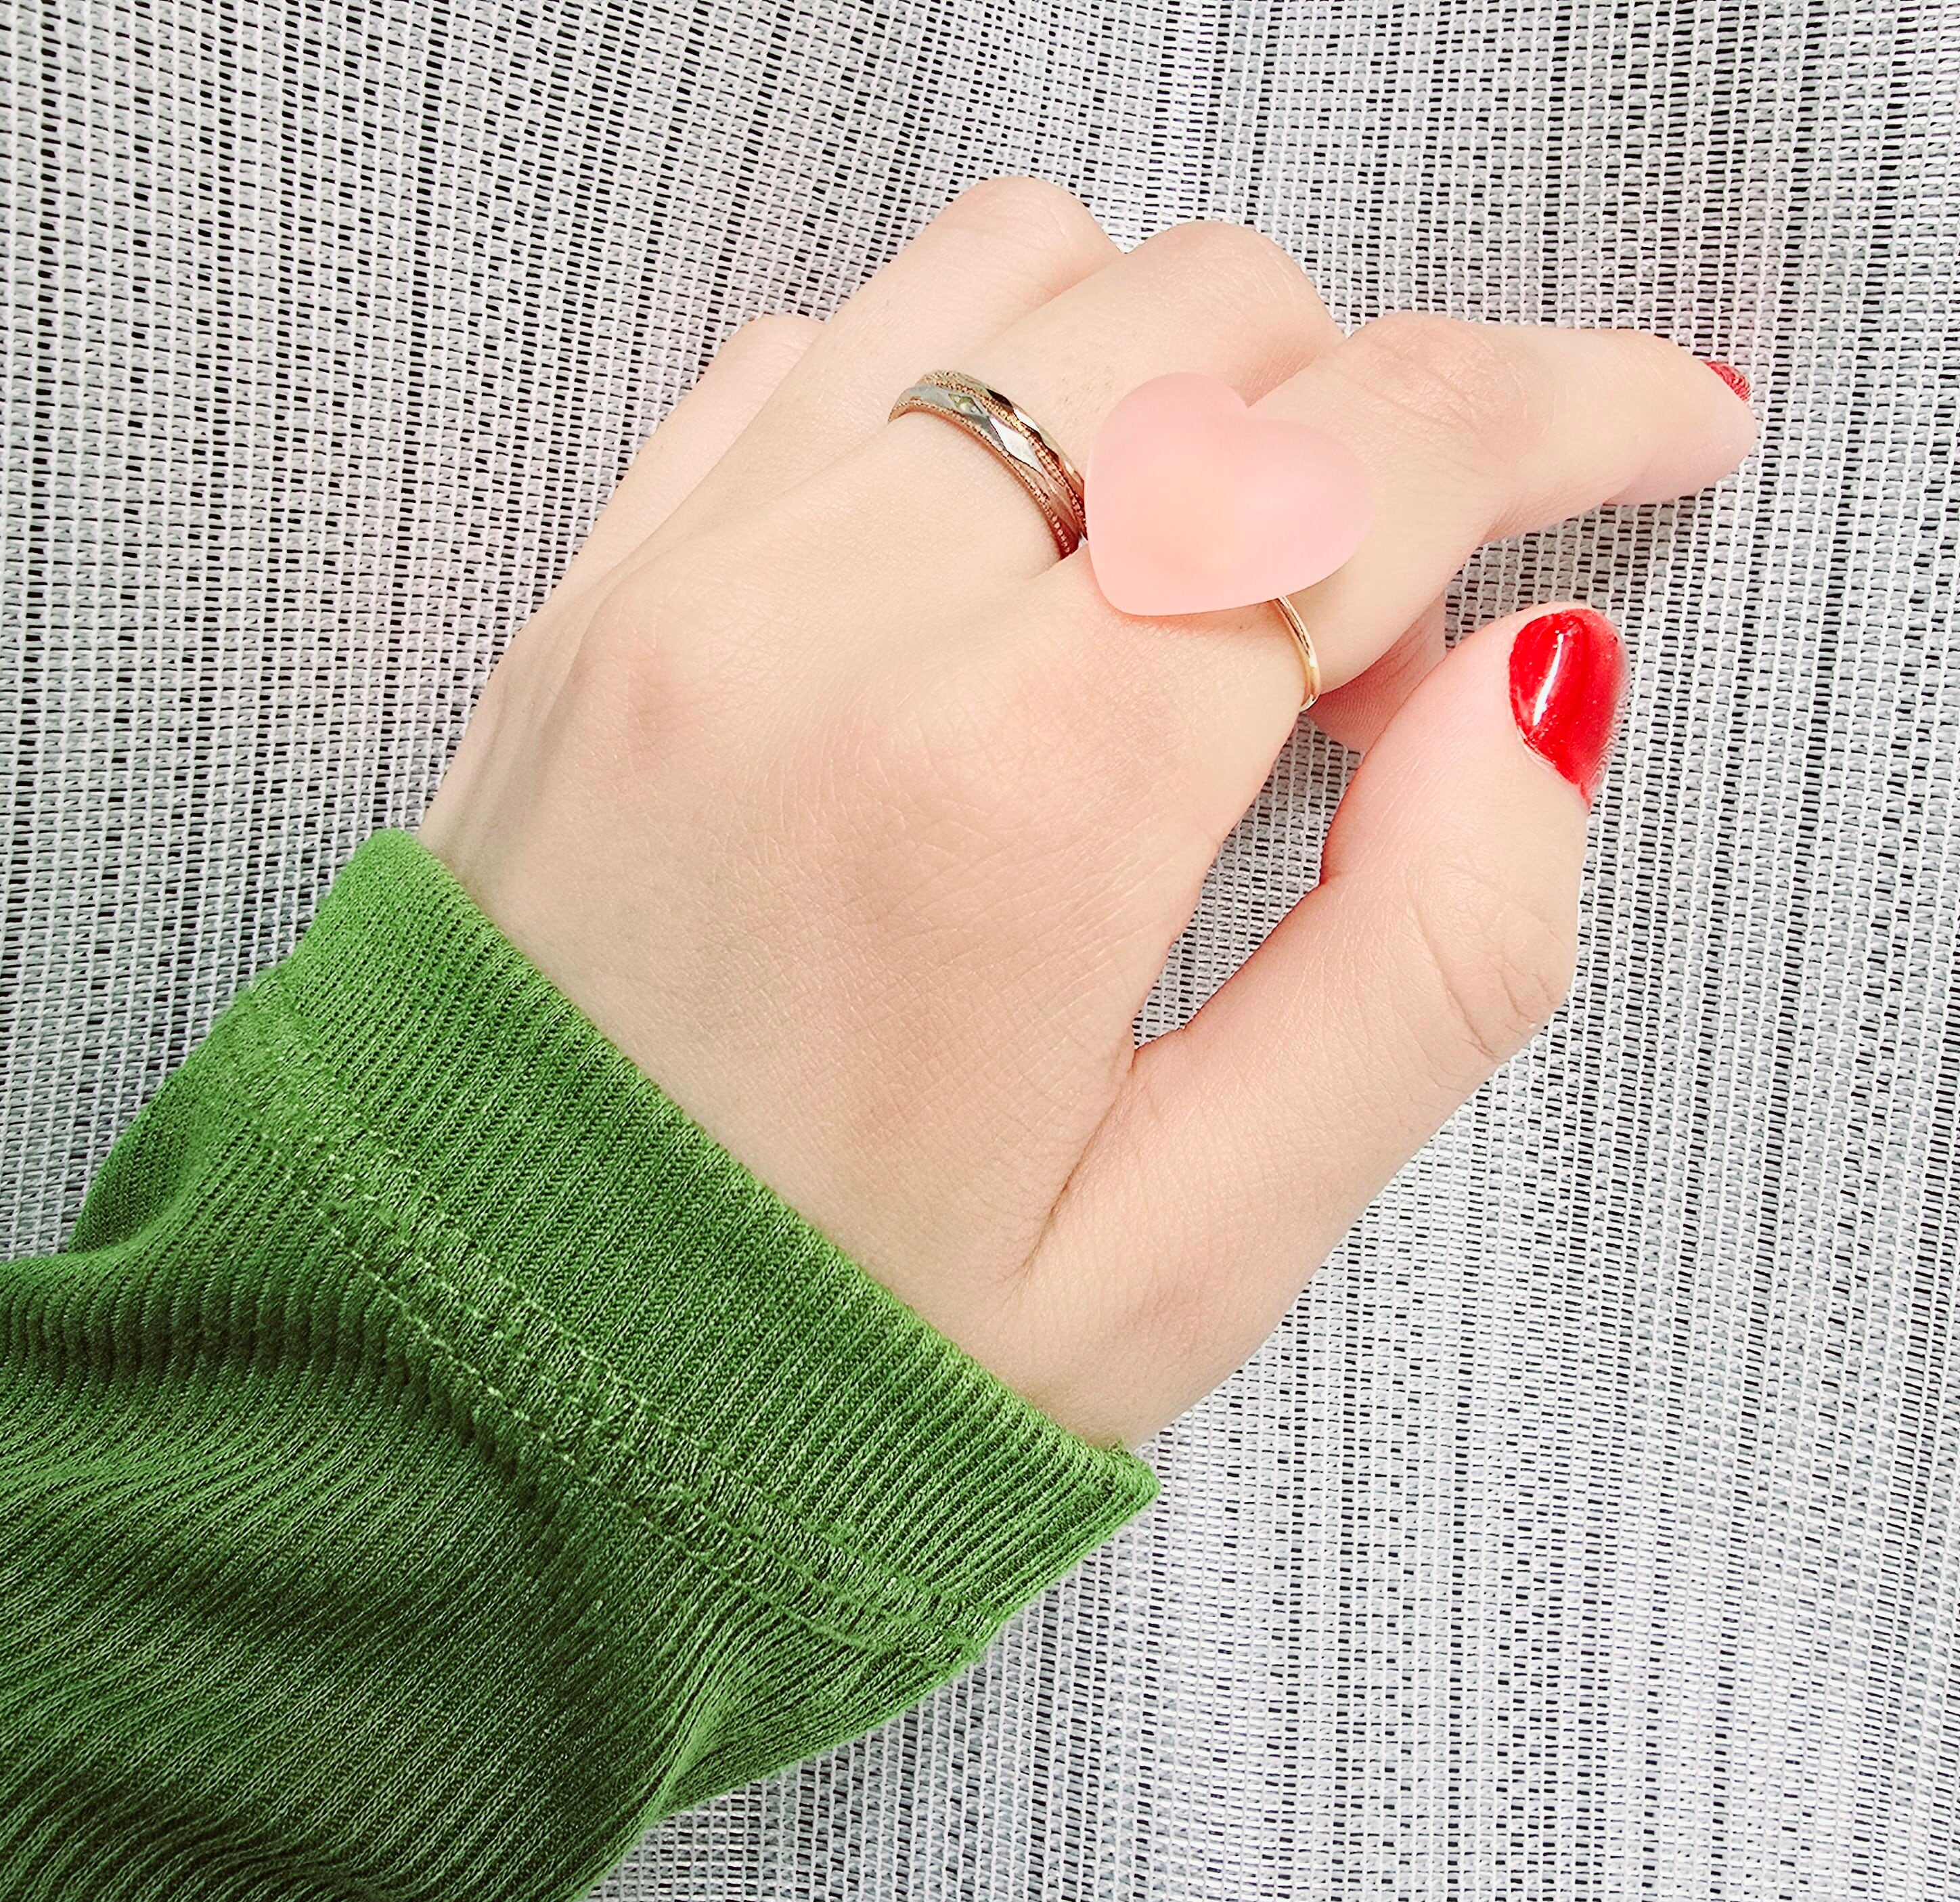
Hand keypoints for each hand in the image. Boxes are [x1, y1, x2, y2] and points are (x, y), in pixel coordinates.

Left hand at [417, 177, 1754, 1451]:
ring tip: (1191, 606)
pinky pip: (827, 354)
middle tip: (1372, 659)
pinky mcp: (594, 596)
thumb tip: (1534, 693)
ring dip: (1180, 385)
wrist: (473, 1396)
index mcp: (1002, 805)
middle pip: (1202, 328)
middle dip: (1370, 430)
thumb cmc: (814, 1372)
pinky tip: (1006, 578)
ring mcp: (678, 584)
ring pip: (1019, 280)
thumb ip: (1422, 959)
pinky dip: (980, 399)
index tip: (1652, 428)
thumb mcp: (1188, 1251)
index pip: (1352, 465)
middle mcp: (820, 629)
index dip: (1556, 412)